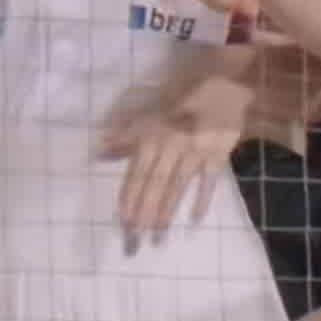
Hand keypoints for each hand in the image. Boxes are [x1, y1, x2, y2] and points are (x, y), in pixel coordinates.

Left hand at [103, 67, 250, 243]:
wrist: (221, 84)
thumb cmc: (182, 99)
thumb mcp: (150, 113)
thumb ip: (126, 135)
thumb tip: (99, 151)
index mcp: (153, 136)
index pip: (138, 172)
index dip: (129, 196)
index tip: (123, 220)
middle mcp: (171, 146)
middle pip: (155, 183)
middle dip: (145, 211)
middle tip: (137, 236)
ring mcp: (196, 151)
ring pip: (178, 186)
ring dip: (167, 211)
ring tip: (158, 233)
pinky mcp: (219, 154)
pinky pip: (209, 181)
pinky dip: (202, 199)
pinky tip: (195, 220)